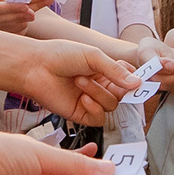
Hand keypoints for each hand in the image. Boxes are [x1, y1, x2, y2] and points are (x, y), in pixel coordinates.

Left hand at [10, 39, 140, 126]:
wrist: (35, 67)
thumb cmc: (60, 55)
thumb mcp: (93, 56)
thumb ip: (116, 71)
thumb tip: (137, 84)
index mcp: (103, 70)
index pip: (128, 78)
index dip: (133, 79)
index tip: (137, 77)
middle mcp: (99, 85)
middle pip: (122, 94)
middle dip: (118, 88)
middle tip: (110, 80)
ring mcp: (90, 100)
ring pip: (111, 105)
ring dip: (99, 93)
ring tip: (80, 81)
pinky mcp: (80, 113)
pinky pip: (99, 118)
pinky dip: (95, 109)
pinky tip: (84, 98)